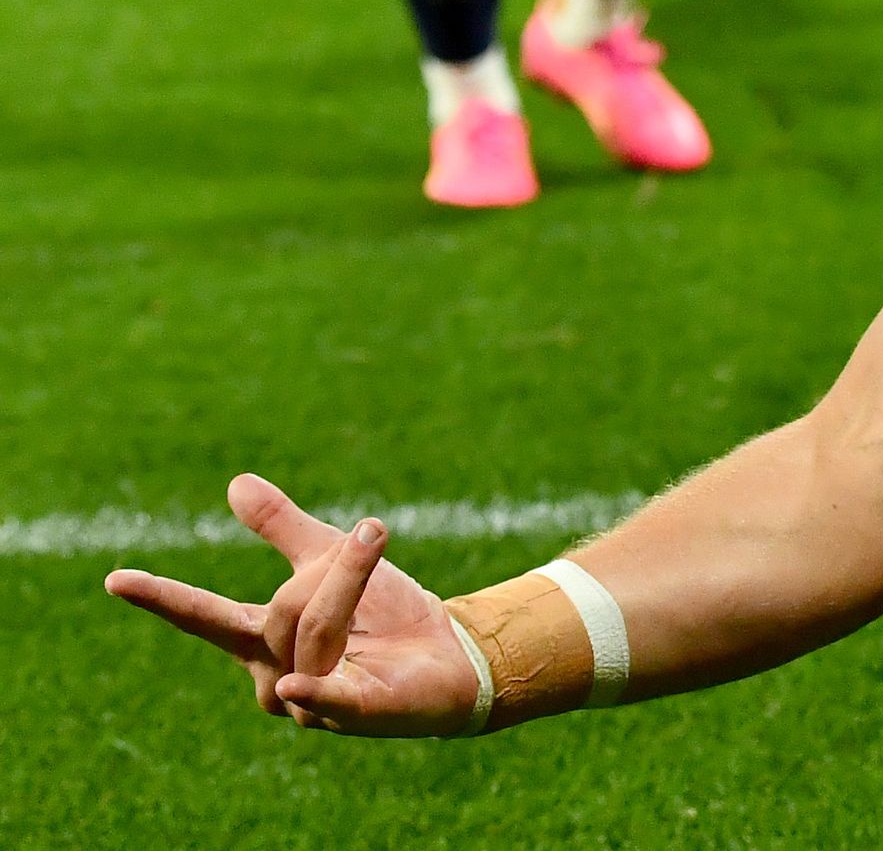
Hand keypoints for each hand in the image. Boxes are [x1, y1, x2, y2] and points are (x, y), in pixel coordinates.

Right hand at [105, 473, 481, 736]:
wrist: (453, 655)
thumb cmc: (387, 616)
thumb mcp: (329, 561)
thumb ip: (283, 528)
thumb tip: (236, 482)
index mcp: (261, 641)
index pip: (202, 616)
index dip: (162, 597)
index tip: (115, 579)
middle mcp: (273, 676)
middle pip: (280, 609)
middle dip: (329, 568)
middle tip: (372, 534)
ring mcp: (308, 703)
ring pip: (314, 628)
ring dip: (351, 581)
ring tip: (378, 544)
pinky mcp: (353, 714)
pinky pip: (327, 697)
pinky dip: (315, 690)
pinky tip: (299, 684)